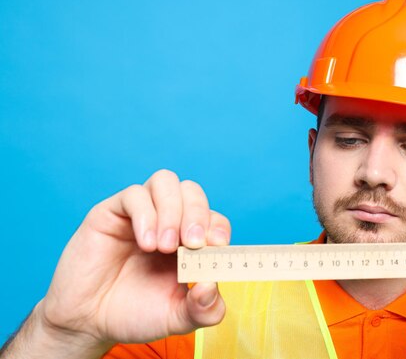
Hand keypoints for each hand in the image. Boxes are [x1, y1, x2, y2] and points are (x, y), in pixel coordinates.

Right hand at [38, 170, 230, 349]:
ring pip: (165, 181)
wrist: (89, 323)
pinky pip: (134, 194)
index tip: (217, 246)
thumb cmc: (136, 314)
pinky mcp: (112, 212)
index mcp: (189, 241)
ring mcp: (141, 214)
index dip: (218, 227)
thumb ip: (205, 309)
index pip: (214, 218)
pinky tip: (146, 244)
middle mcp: (168, 221)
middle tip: (193, 244)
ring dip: (173, 210)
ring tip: (165, 246)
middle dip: (198, 214)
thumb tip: (213, 285)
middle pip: (192, 192)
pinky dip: (146, 215)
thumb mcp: (178, 318)